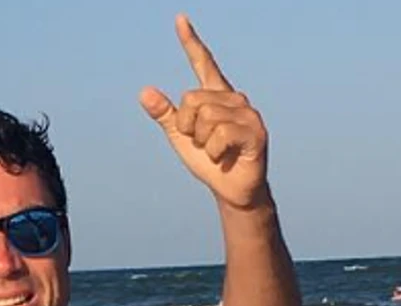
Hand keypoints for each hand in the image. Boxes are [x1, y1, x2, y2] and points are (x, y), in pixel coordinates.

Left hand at [140, 14, 269, 209]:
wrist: (231, 190)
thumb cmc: (209, 162)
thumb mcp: (181, 138)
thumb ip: (166, 115)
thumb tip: (144, 91)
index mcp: (216, 96)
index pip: (202, 64)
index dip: (191, 42)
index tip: (180, 19)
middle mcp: (233, 98)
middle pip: (191, 99)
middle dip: (188, 128)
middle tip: (204, 144)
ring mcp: (247, 113)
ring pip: (205, 118)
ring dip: (203, 143)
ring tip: (217, 151)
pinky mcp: (256, 131)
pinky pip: (219, 135)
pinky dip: (214, 152)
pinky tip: (226, 157)